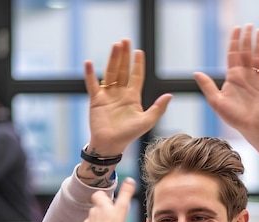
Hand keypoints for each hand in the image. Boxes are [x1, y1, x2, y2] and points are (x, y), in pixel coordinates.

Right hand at [84, 40, 172, 155]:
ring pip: (110, 73)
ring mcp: (108, 95)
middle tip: (125, 40)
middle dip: (124, 55)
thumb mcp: (147, 121)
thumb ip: (158, 108)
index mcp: (133, 97)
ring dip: (112, 59)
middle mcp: (120, 93)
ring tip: (115, 46)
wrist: (111, 145)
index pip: (136, 76)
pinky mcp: (96, 100)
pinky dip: (90, 74)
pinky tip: (89, 63)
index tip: (139, 51)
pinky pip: (92, 84)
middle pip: (123, 70)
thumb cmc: (129, 135)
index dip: (138, 64)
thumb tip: (170, 95)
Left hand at [84, 177, 136, 221]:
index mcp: (100, 204)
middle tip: (112, 215)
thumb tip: (130, 180)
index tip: (110, 200)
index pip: (98, 194)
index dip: (103, 196)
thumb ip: (126, 193)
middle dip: (102, 210)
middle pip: (96, 207)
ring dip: (99, 221)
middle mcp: (92, 212)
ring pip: (93, 219)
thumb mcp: (123, 207)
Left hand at [193, 24, 258, 139]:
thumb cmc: (234, 117)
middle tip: (249, 25)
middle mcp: (246, 76)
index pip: (233, 55)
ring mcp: (258, 80)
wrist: (252, 129)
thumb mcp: (216, 102)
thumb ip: (207, 87)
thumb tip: (196, 72)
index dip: (234, 41)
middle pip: (246, 53)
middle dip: (247, 39)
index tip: (236, 29)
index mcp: (234, 77)